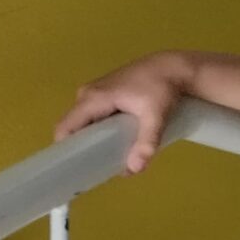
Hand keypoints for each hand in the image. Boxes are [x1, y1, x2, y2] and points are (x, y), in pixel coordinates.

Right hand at [55, 51, 194, 173]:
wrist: (173, 67)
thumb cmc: (163, 89)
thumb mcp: (156, 117)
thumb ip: (146, 142)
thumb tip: (135, 169)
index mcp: (93, 99)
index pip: (65, 128)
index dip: (67, 150)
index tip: (76, 170)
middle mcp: (87, 95)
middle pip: (74, 129)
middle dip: (84, 150)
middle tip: (99, 171)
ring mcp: (94, 94)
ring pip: (85, 124)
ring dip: (94, 142)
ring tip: (111, 161)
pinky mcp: (104, 95)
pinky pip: (94, 118)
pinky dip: (101, 133)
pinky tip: (117, 146)